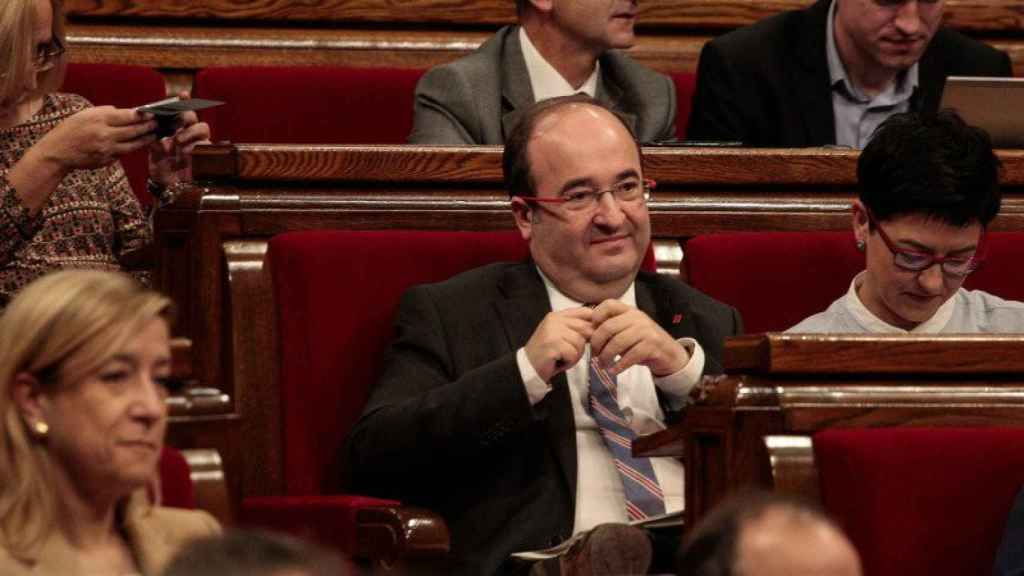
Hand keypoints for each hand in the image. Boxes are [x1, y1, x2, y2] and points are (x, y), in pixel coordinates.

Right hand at [36, 105, 156, 170]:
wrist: (58, 152)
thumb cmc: (71, 129)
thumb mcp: (86, 114)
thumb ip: (106, 112)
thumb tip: (128, 112)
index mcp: (99, 119)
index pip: (128, 117)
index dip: (143, 115)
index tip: (154, 113)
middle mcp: (105, 135)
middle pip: (134, 131)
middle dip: (149, 127)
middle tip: (159, 123)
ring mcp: (107, 150)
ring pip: (134, 145)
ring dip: (146, 140)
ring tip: (155, 135)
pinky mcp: (107, 160)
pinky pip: (123, 153)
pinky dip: (131, 148)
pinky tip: (140, 144)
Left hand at [149, 91, 211, 185]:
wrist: (170, 189)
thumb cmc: (163, 170)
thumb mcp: (155, 156)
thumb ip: (156, 145)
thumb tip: (158, 137)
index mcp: (175, 130)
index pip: (181, 112)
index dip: (184, 101)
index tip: (182, 94)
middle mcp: (188, 134)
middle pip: (192, 116)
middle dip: (185, 115)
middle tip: (175, 121)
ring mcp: (198, 144)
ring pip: (203, 127)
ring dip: (190, 130)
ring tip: (178, 140)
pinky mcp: (205, 155)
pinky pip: (206, 145)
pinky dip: (195, 145)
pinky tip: (185, 151)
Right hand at [524, 307, 594, 381]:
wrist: (528, 367)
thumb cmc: (549, 354)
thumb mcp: (562, 336)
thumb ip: (577, 328)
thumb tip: (600, 326)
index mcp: (557, 315)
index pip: (586, 312)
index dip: (593, 325)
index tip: (590, 338)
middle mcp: (554, 320)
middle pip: (585, 328)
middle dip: (584, 344)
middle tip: (574, 353)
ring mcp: (552, 331)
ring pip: (580, 342)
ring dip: (575, 355)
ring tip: (563, 357)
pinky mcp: (552, 344)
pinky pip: (573, 353)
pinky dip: (569, 362)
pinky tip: (559, 362)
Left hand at [590, 299, 689, 376]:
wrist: (669, 354)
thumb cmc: (643, 343)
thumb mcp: (628, 331)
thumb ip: (612, 329)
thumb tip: (587, 334)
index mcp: (630, 310)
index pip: (608, 304)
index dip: (596, 316)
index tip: (591, 332)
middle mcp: (638, 317)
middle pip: (608, 327)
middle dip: (597, 344)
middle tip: (594, 355)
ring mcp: (646, 330)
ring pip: (617, 342)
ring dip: (606, 357)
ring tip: (602, 365)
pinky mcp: (652, 345)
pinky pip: (630, 355)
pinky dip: (619, 365)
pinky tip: (614, 370)